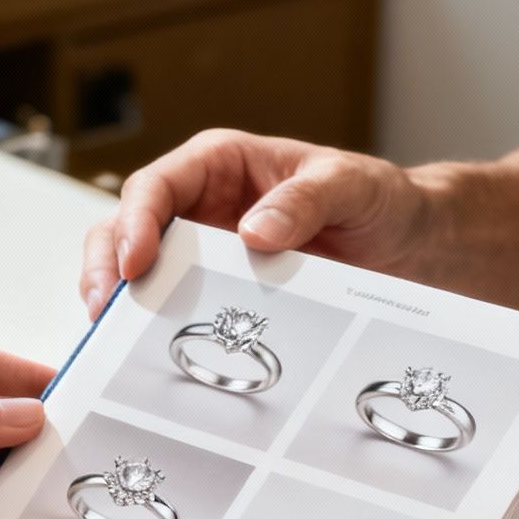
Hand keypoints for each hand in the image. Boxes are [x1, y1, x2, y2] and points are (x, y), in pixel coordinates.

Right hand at [79, 129, 436, 317]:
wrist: (412, 247)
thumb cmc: (380, 201)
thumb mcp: (352, 187)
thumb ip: (305, 201)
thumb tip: (253, 231)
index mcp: (220, 165)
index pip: (157, 186)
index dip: (135, 222)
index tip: (135, 262)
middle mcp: (200, 207)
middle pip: (126, 229)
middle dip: (106, 267)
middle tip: (106, 308)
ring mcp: (203, 255)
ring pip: (135, 273)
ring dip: (120, 303)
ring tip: (115, 336)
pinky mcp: (216, 296)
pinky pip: (172, 310)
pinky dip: (152, 329)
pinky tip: (149, 353)